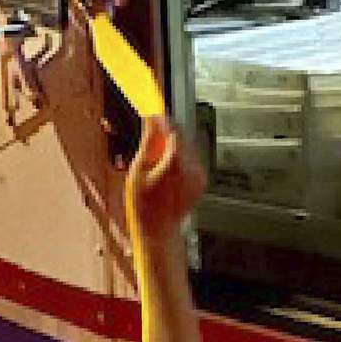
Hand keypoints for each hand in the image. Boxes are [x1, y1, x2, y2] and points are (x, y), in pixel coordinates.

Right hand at [126, 116, 206, 242]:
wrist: (157, 230)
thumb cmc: (144, 205)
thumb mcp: (138, 169)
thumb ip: (148, 142)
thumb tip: (151, 120)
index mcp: (176, 162)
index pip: (173, 129)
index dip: (162, 119)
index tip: (154, 110)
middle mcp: (193, 167)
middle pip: (181, 137)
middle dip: (167, 133)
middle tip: (151, 134)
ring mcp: (199, 174)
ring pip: (187, 148)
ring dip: (172, 146)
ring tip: (156, 163)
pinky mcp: (201, 180)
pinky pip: (190, 161)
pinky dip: (179, 159)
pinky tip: (166, 173)